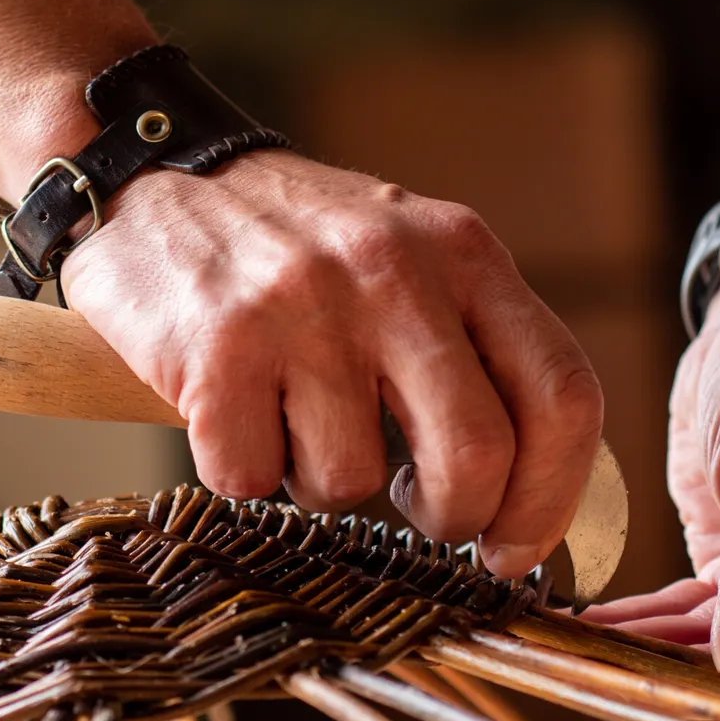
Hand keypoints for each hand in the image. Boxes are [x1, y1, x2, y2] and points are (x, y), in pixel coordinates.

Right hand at [59, 151, 603, 575]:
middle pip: (477, 455)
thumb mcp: (413, 257)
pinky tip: (234, 412)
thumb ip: (476, 347)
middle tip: (423, 516)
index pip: (562, 396)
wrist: (157, 173)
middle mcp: (393, 272)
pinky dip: (243, 470)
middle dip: (454, 518)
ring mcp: (304, 310)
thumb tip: (527, 495)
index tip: (514, 547)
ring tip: (296, 420)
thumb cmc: (298, 246)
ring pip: (351, 481)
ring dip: (322, 482)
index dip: (551, 497)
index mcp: (463, 253)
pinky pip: (253, 479)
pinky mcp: (218, 350)